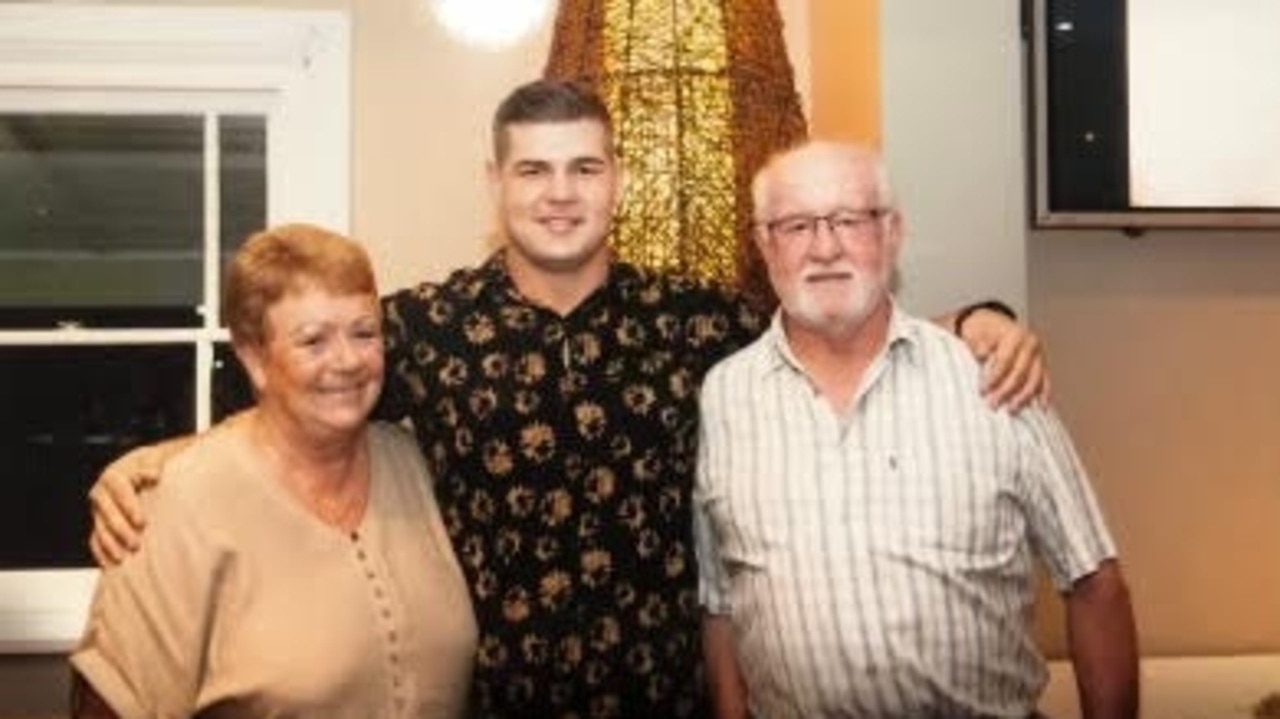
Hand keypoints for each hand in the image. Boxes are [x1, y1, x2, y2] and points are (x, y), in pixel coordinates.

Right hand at [87, 444, 164, 565]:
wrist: (139, 469)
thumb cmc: (149, 464)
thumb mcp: (152, 458)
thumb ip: (152, 465)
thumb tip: (154, 475)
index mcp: (113, 476)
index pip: (120, 491)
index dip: (130, 507)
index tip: (142, 522)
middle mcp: (101, 493)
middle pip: (107, 513)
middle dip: (121, 530)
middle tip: (136, 544)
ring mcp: (98, 510)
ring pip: (99, 528)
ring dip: (110, 544)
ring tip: (123, 559)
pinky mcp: (99, 523)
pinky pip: (94, 540)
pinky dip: (100, 553)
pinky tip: (108, 566)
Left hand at [957, 308, 1049, 410]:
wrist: (993, 323)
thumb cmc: (983, 331)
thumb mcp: (977, 334)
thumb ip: (980, 345)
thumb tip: (983, 355)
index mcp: (1015, 335)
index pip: (1005, 361)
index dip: (994, 378)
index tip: (983, 391)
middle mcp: (1030, 343)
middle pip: (1020, 372)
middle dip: (1006, 391)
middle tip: (993, 404)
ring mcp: (1039, 353)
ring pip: (1035, 379)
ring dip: (1023, 397)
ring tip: (1012, 409)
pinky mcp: (1043, 362)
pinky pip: (1045, 379)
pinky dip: (1044, 393)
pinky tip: (1041, 406)